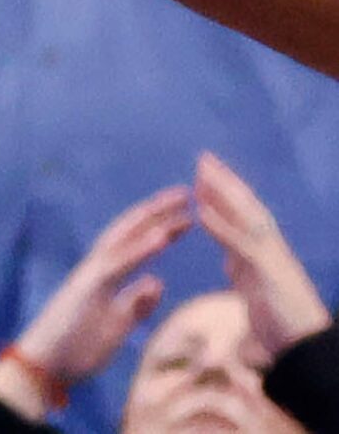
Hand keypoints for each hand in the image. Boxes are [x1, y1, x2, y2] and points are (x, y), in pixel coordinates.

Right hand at [7, 186, 191, 388]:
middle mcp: (95, 268)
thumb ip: (135, 305)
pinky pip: (119, 263)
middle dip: (156, 211)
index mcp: (102, 277)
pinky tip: (161, 236)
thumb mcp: (116, 327)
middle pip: (128, 231)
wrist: (43, 366)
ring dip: (152, 220)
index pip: (132, 243)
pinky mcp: (89, 287)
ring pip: (123, 238)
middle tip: (185, 193)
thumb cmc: (76, 349)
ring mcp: (91, 275)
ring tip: (178, 205)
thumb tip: (157, 282)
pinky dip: (140, 247)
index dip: (157, 226)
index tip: (183, 213)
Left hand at [197, 151, 333, 362]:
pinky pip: (241, 246)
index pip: (242, 219)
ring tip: (202, 169)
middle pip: (245, 210)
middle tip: (203, 158)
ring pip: (247, 218)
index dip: (224, 199)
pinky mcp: (268, 274)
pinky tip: (201, 212)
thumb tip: (233, 267)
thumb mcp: (257, 297)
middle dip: (225, 183)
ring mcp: (271, 260)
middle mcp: (269, 252)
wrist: (308, 351)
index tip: (204, 179)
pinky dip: (221, 227)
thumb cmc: (285, 333)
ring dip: (224, 192)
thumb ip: (244, 278)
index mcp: (262, 258)